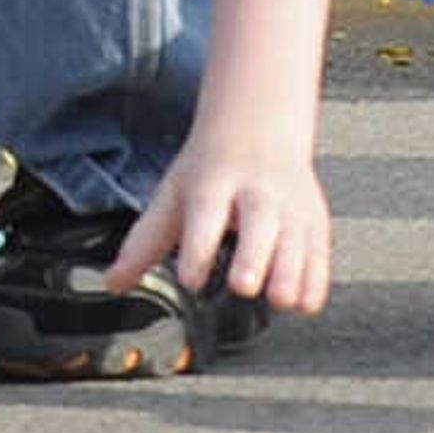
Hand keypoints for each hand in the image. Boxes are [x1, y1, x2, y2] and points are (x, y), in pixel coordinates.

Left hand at [113, 127, 332, 315]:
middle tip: (244, 286)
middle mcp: (255, 194)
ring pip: (296, 239)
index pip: (206, 214)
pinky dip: (315, 279)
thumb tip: (113, 283)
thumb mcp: (172, 198)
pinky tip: (303, 304)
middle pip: (260, 223)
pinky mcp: (313, 222)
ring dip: (290, 271)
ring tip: (279, 299)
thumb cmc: (211, 171)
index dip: (198, 247)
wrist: (259, 129)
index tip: (191, 277)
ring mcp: (289, 207)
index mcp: (214, 185)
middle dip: (254, 256)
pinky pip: (319, 253)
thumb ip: (145, 244)